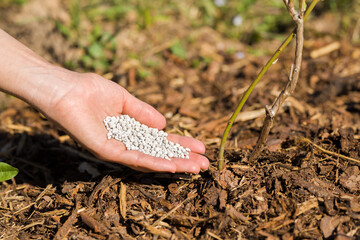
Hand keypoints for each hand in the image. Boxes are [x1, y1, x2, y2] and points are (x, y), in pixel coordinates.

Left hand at [41, 71, 208, 172]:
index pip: (159, 141)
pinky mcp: (106, 150)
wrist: (66, 88)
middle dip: (182, 158)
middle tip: (205, 163)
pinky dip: (152, 163)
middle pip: (158, 153)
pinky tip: (170, 166)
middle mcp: (125, 142)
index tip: (200, 147)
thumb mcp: (125, 99)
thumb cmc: (91, 90)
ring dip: (173, 165)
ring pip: (149, 160)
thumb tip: (165, 124)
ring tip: (197, 167)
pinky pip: (132, 158)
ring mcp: (116, 148)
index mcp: (130, 130)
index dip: (180, 144)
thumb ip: (143, 113)